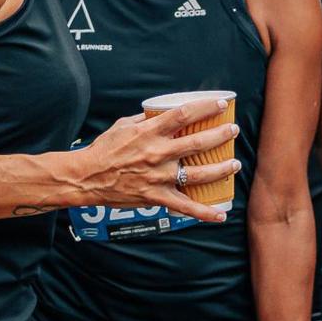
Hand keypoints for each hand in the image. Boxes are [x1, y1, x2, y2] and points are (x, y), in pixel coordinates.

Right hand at [69, 98, 240, 219]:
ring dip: (221, 168)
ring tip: (234, 163)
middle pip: (198, 143)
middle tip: (233, 131)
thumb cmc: (104, 149)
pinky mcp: (156, 197)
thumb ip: (146, 120)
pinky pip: (185, 207)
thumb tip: (163, 112)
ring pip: (199, 174)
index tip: (221, 105)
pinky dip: (205, 213)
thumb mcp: (123, 125)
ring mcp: (159, 177)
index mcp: (150, 132)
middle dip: (221, 136)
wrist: (87, 177)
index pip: (183, 115)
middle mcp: (158, 154)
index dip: (205, 108)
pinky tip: (221, 215)